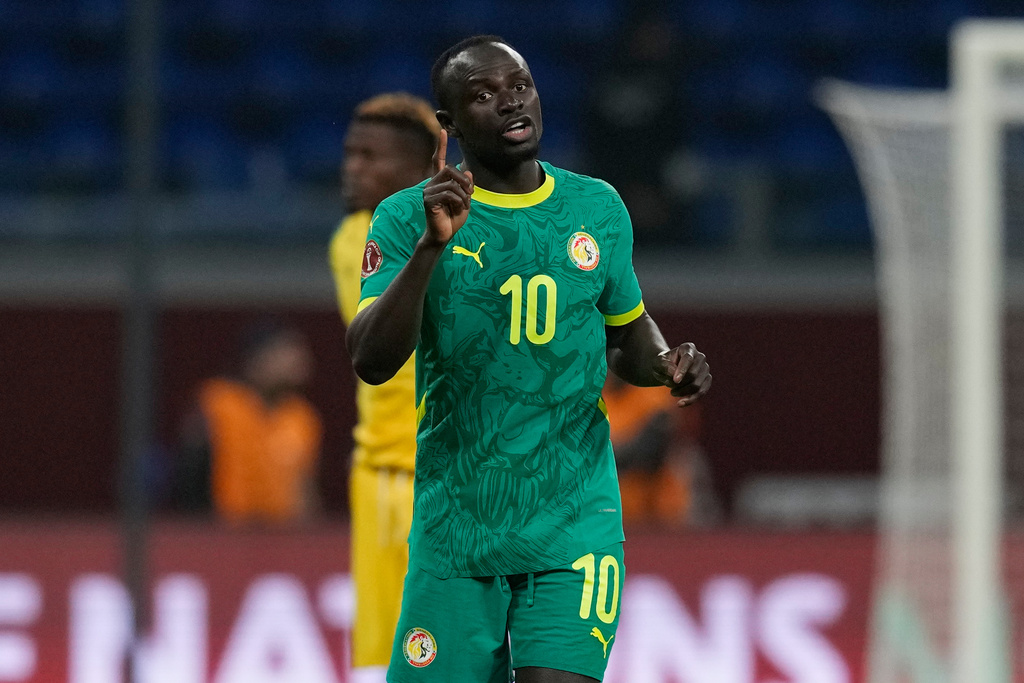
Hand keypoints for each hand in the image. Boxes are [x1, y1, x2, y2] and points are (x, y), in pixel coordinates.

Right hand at [421, 129, 473, 246]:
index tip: (443, 131)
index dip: (441, 146)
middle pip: (450, 170)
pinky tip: (457, 209)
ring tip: (464, 205)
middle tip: (470, 194)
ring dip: (463, 195)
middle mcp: (431, 183)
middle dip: (464, 181)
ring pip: (451, 183)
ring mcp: (428, 191)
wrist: (444, 235)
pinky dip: (458, 201)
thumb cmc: (453, 219)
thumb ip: (466, 186)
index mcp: (440, 182)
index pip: (439, 160)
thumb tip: (467, 172)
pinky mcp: (428, 200)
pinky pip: (449, 194)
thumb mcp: (465, 200)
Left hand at [655, 343, 710, 406]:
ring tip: (672, 392)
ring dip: (683, 392)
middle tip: (667, 384)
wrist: (667, 369)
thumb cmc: (662, 364)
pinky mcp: (707, 380)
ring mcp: (705, 368)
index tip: (675, 381)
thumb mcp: (658, 362)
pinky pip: (702, 392)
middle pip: (693, 374)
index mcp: (688, 348)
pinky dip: (691, 399)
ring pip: (697, 385)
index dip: (682, 370)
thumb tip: (674, 373)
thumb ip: (664, 365)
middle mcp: (700, 357)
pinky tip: (680, 404)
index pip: (688, 359)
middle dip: (679, 384)